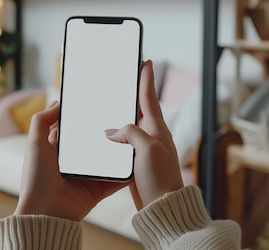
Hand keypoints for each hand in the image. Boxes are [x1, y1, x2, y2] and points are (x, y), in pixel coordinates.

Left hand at [14, 101, 126, 221]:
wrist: (47, 212)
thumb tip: (57, 103)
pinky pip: (116, 178)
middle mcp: (73, 161)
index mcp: (57, 149)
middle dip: (106, 131)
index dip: (83, 117)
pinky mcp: (98, 188)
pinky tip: (137, 158)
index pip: (73, 128)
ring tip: (134, 133)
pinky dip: (126, 171)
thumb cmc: (37, 178)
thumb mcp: (35, 143)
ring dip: (119, 149)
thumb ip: (42, 120)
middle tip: (122, 115)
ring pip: (108, 158)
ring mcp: (87, 175)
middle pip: (93, 141)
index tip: (97, 103)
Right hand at [106, 60, 183, 209]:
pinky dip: (114, 138)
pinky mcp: (136, 164)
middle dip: (132, 94)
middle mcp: (152, 136)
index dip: (146, 78)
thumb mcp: (146, 148)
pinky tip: (104, 138)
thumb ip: (130, 133)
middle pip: (138, 109)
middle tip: (124, 79)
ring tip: (109, 104)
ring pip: (129, 127)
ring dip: (120, 116)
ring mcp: (144, 150)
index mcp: (157, 129)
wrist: (164, 208)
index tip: (146, 61)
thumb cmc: (161, 178)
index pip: (149, 98)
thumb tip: (111, 132)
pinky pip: (123, 145)